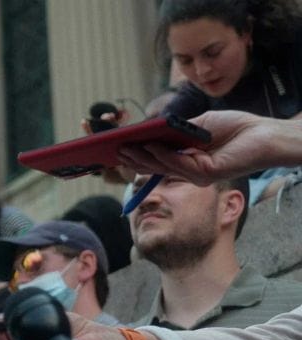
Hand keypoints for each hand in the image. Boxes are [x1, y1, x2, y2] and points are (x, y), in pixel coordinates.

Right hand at [118, 110, 301, 184]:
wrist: (263, 133)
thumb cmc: (235, 128)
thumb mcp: (198, 126)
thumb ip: (175, 131)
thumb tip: (150, 133)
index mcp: (186, 160)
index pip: (156, 160)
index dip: (137, 156)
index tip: (118, 149)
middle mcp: (189, 171)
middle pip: (155, 166)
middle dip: (133, 159)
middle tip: (115, 150)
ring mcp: (196, 175)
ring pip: (162, 167)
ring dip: (142, 157)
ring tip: (126, 147)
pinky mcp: (206, 174)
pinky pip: (178, 165)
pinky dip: (162, 155)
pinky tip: (151, 145)